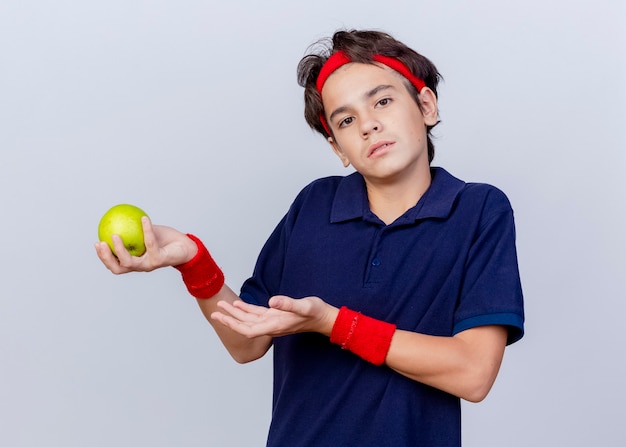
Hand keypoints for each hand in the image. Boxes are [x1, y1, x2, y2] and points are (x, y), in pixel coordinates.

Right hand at [94, 216, 197, 273]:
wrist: (186, 247)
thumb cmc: (166, 240)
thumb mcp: (148, 233)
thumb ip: (134, 229)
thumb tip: (119, 215)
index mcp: (135, 261)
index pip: (115, 264)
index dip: (104, 257)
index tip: (96, 243)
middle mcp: (141, 266)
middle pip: (118, 268)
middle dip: (106, 258)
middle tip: (100, 243)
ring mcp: (149, 265)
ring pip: (130, 262)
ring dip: (120, 249)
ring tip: (115, 235)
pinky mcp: (160, 260)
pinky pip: (150, 243)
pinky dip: (146, 230)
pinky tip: (144, 219)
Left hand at [211, 296, 338, 338]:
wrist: (324, 318)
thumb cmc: (316, 312)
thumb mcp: (304, 306)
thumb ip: (288, 304)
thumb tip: (272, 301)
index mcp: (275, 325)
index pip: (248, 329)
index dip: (232, 324)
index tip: (220, 317)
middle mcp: (271, 325)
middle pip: (244, 325)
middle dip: (229, 319)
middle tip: (213, 312)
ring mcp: (273, 321)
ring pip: (249, 320)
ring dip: (235, 314)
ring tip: (222, 306)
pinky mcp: (276, 316)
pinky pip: (257, 314)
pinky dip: (246, 310)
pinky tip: (238, 305)